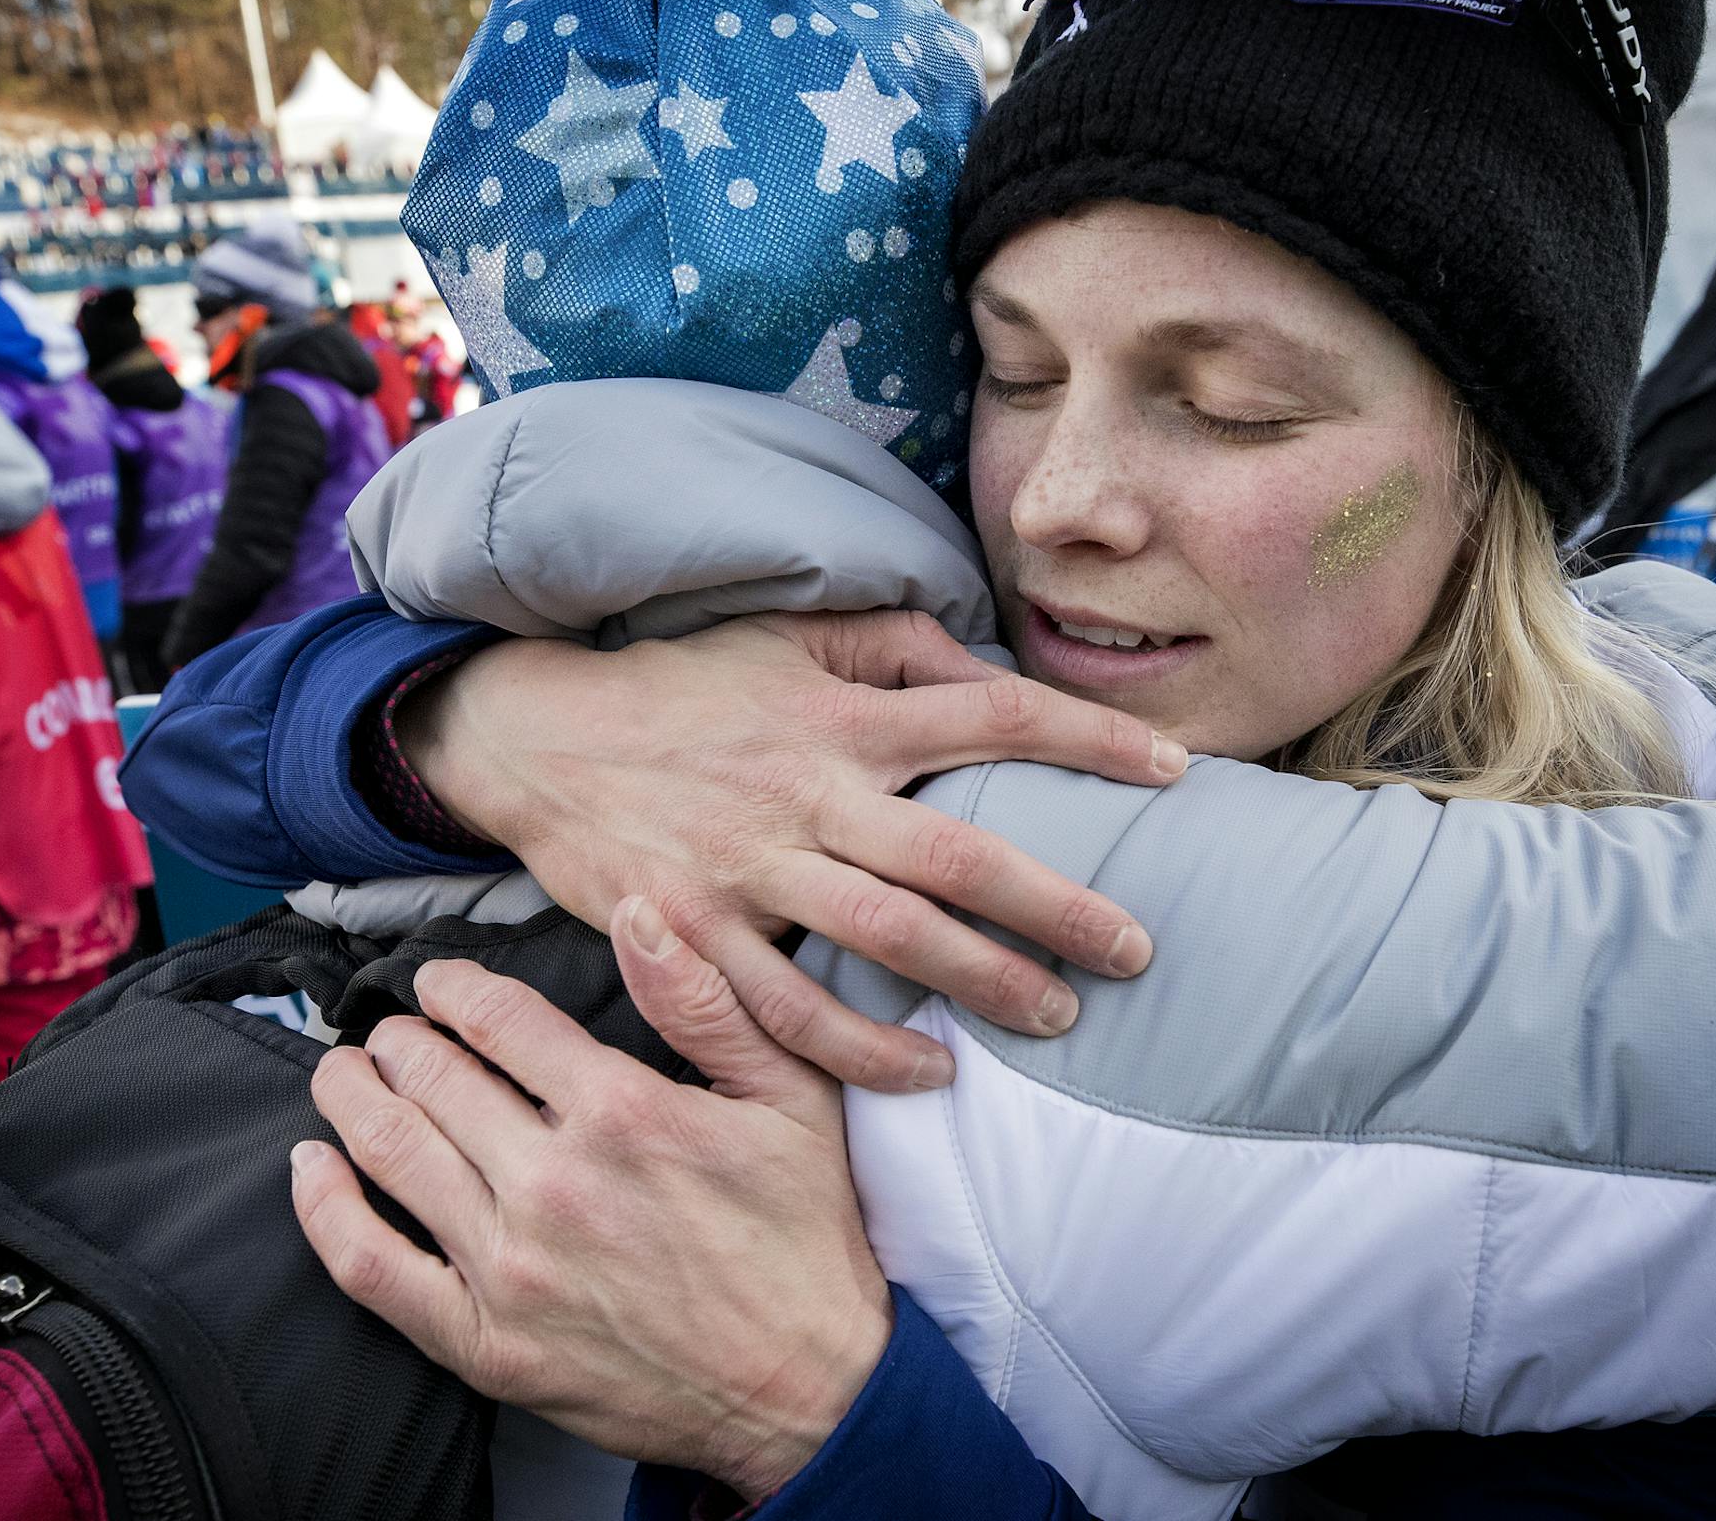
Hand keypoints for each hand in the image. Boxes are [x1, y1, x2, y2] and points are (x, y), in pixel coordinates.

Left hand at [290, 897, 888, 1499]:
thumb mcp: (792, 1096)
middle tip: (388, 1030)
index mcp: (624, 1112)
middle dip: (397, 1040)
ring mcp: (512, 1269)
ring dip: (351, 1100)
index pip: (499, 1020)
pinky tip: (313, 1169)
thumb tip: (641, 910)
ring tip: (342, 1074)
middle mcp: (555, 1183)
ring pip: (392, 1155)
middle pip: (433, 1079)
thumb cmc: (804, 1235)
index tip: (435, 982)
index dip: (453, 989)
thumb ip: (707, 1001)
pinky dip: (326, 1210)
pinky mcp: (486, 1344)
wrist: (807, 1387)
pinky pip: (373, 1268)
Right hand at [397, 610, 1186, 1090]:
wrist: (540, 738)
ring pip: (886, 942)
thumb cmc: (688, 686)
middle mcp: (807, 792)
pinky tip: (930, 1076)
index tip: (1175, 771)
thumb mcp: (793, 639)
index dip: (1090, 740)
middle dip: (1056, 906)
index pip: (993, 715)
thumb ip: (900, 650)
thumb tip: (996, 673)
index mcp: (843, 715)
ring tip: (1060, 1018)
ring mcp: (750, 869)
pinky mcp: (696, 934)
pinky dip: (862, 1053)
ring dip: (981, 985)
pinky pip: (787, 1013)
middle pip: (956, 856)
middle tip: (1137, 948)